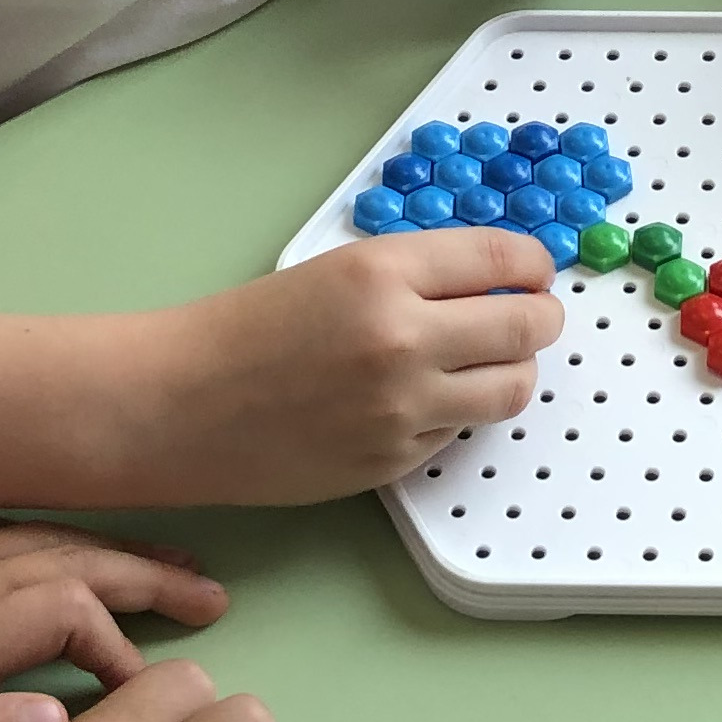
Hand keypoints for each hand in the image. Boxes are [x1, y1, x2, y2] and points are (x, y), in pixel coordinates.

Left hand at [0, 512, 225, 721]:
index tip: (139, 689)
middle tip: (210, 597)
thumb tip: (56, 719)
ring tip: (162, 562)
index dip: (115, 646)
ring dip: (105, 548)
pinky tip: (53, 543)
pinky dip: (38, 534)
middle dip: (147, 577)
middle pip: (70, 561)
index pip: (69, 614)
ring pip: (36, 536)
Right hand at [163, 232, 562, 499]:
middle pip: (527, 327)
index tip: (536, 273)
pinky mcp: (394, 460)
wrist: (181, 404)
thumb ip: (417, 273)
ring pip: (512, 388)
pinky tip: (421, 399)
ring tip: (486, 362)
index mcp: (384, 272)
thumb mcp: (336, 269)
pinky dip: (456, 413)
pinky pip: (460, 431)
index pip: (505, 261)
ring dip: (512, 371)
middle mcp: (403, 338)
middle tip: (532, 318)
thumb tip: (499, 281)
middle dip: (540, 319)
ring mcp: (403, 407)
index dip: (534, 267)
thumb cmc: (246, 329)